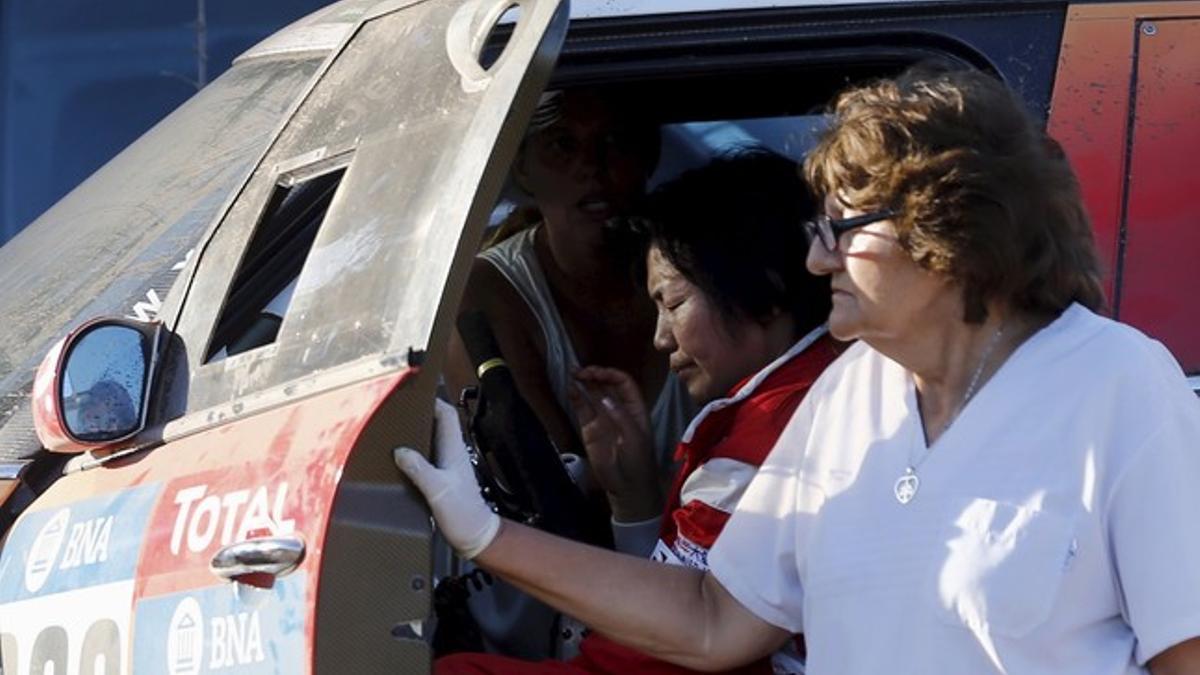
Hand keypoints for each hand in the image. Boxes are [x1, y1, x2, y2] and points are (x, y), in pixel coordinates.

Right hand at [394, 399, 500, 558]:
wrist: (474, 537)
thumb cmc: (461, 512)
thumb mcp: (438, 490)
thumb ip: (419, 469)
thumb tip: (399, 450)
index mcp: (454, 450)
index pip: (447, 415)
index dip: (433, 401)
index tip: (413, 393)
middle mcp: (451, 455)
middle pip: (436, 426)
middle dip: (418, 416)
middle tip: (395, 411)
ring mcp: (446, 467)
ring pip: (429, 443)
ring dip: (414, 436)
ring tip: (391, 431)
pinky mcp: (440, 481)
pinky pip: (424, 460)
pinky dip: (412, 456)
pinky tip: (396, 461)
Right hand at [568, 366, 661, 521]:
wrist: (627, 487)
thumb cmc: (637, 462)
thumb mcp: (634, 438)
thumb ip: (620, 416)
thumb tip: (603, 397)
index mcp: (634, 408)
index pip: (623, 383)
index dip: (611, 374)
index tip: (597, 373)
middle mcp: (618, 409)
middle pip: (606, 384)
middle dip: (595, 375)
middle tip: (580, 371)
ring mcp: (602, 418)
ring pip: (592, 394)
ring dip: (583, 382)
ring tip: (572, 373)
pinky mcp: (589, 428)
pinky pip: (582, 409)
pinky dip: (576, 398)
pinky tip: (570, 389)